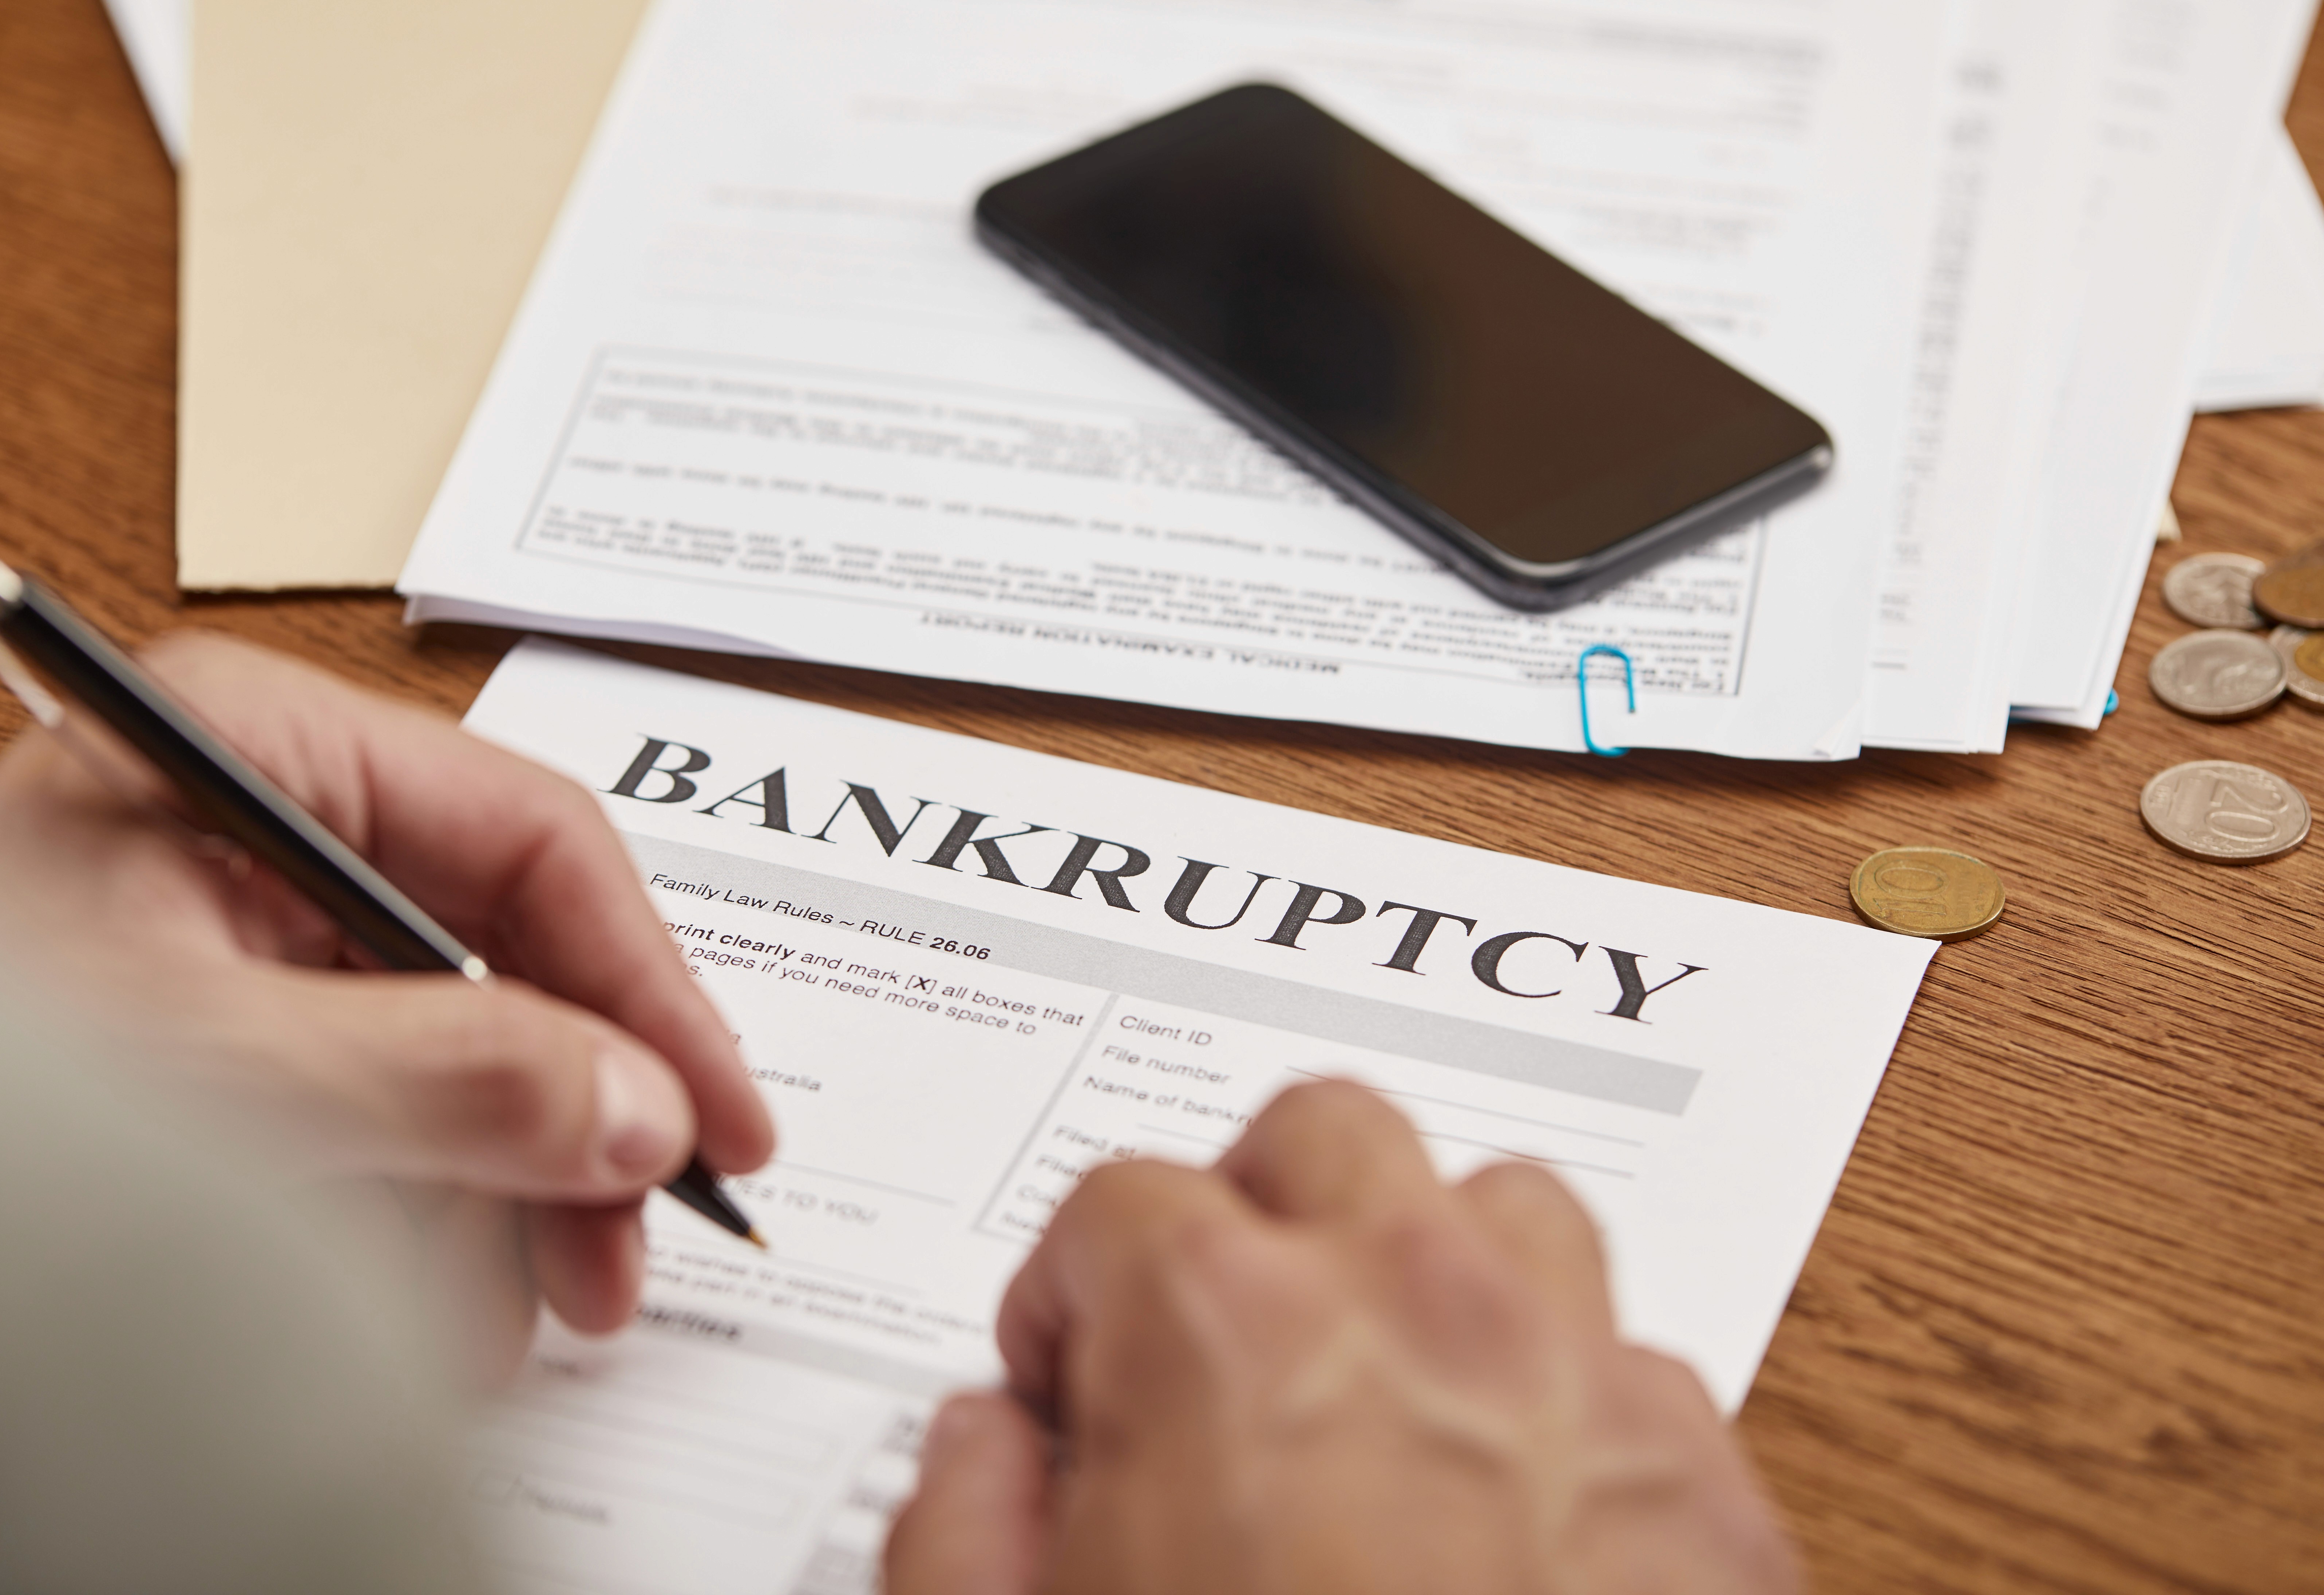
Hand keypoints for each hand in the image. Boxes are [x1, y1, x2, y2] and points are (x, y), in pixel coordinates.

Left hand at [0, 631, 772, 1378]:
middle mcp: (265, 817)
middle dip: (578, 1115)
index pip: (533, 837)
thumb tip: (640, 1110)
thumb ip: (449, 1081)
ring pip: (454, 1040)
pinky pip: (378, 1094)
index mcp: (260, 745)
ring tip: (525, 1308)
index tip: (720, 1115)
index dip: (652, 985)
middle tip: (623, 1248)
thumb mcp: (224, 1067)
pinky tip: (436, 1288)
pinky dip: (423, 1199)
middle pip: (506, 949)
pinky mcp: (226, 1018)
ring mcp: (245, 921)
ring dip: (508, 1185)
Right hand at [886, 1081, 1794, 1594]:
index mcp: (1225, 1332)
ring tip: (1381, 1381)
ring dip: (1433, 1266)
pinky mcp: (1701, 1493)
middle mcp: (1416, 1311)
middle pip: (1329, 1135)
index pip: (1117, 1202)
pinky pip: (1633, 1366)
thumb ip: (959, 1524)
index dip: (1068, 1297)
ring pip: (1508, 1210)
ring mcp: (1577, 1385)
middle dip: (1252, 1209)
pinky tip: (1509, 1502)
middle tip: (1220, 1330)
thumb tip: (986, 1450)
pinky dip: (1562, 1403)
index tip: (1071, 1379)